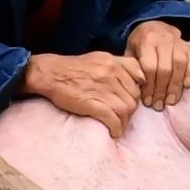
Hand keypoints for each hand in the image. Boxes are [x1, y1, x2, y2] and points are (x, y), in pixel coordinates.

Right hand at [23, 51, 143, 137]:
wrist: (49, 73)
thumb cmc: (72, 67)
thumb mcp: (99, 57)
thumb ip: (120, 65)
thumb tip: (140, 77)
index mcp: (114, 62)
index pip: (139, 79)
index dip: (136, 93)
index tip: (129, 100)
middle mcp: (111, 74)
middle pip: (134, 97)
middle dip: (131, 110)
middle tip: (123, 117)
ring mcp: (102, 89)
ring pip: (126, 109)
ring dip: (124, 121)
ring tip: (118, 126)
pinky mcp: (92, 104)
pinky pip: (113, 119)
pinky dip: (116, 128)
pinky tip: (114, 132)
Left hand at [125, 20, 189, 108]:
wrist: (154, 28)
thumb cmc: (139, 45)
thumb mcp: (130, 52)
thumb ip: (132, 67)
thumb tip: (138, 86)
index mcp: (147, 40)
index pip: (149, 66)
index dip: (149, 86)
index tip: (147, 101)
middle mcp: (165, 40)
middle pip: (166, 68)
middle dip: (162, 90)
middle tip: (159, 105)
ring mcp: (179, 42)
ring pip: (181, 65)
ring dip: (176, 86)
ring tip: (171, 101)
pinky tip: (187, 86)